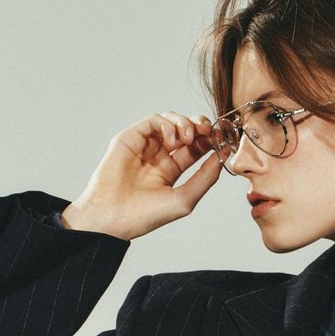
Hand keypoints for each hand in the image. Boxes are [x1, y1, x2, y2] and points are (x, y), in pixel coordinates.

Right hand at [61, 109, 222, 240]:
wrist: (113, 215)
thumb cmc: (145, 215)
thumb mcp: (184, 199)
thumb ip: (204, 179)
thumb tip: (221, 158)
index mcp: (170, 171)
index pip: (194, 149)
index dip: (209, 142)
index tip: (221, 141)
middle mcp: (158, 156)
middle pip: (185, 131)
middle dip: (200, 126)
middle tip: (209, 130)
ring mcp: (144, 145)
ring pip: (171, 121)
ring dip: (185, 124)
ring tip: (188, 137)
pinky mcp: (131, 137)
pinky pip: (154, 120)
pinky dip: (167, 124)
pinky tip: (172, 139)